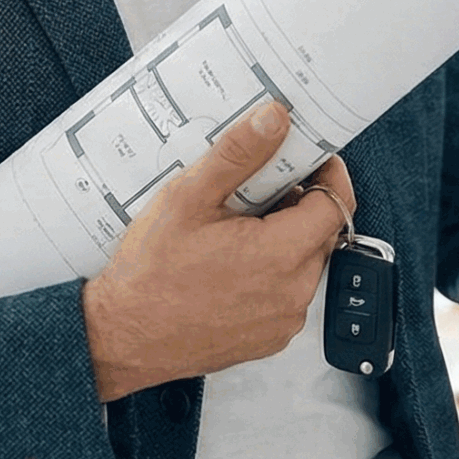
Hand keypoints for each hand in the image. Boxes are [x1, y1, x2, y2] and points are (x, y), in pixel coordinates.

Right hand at [80, 102, 355, 401]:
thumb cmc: (150, 274)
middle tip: (258, 189)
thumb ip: (238, 154)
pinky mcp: (269, 339)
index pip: (336, 205)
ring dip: (284, 240)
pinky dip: (271, 274)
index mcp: (281, 255)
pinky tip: (231, 263)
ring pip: (304, 265)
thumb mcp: (188, 198)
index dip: (328, 175)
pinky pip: (286, 295)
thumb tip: (274, 118)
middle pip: (321, 234)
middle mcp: (293, 294)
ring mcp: (282, 322)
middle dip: (299, 205)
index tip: (310, 159)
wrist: (122, 338)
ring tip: (237, 228)